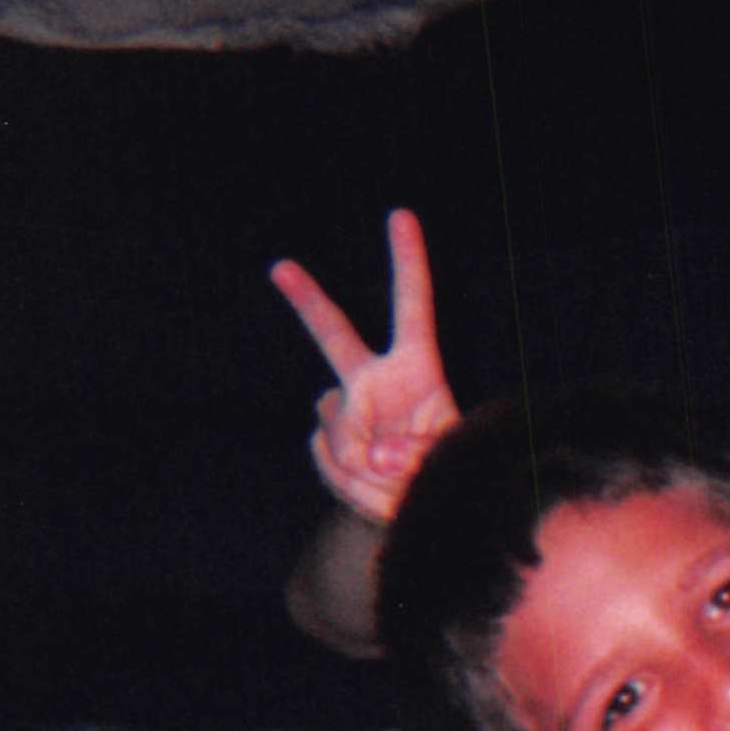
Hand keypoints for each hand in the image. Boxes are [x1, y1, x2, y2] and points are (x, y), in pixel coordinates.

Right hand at [268, 208, 457, 524]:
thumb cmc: (448, 478)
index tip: (401, 216)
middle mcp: (377, 382)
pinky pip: (322, 451)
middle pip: (334, 335)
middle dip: (307, 300)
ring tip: (391, 477)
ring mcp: (349, 410)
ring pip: (330, 417)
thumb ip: (405, 451)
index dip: (408, 262)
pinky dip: (346, 476)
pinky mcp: (331, 444)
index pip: (414, 306)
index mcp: (418, 370)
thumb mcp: (442, 462)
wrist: (430, 514)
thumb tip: (372, 453)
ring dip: (361, 455)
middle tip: (280, 267)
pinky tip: (369, 484)